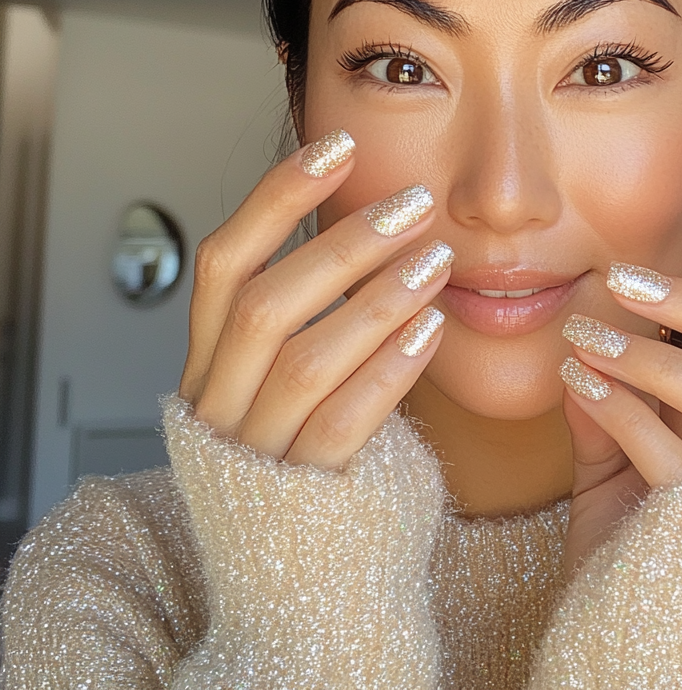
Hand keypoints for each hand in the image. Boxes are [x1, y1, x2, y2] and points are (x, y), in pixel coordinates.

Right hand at [179, 127, 453, 467]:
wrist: (298, 571)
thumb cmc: (304, 446)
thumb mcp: (283, 370)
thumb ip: (309, 304)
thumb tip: (368, 216)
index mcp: (207, 360)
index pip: (221, 261)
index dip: (274, 197)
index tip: (335, 146)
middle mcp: (217, 403)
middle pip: (263, 304)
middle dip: (342, 244)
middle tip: (413, 204)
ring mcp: (255, 454)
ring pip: (305, 360)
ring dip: (378, 299)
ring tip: (437, 259)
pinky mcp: (303, 497)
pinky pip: (344, 424)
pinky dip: (390, 369)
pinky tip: (433, 328)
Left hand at [558, 194, 681, 575]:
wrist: (621, 624)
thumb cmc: (627, 522)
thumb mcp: (611, 439)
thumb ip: (607, 385)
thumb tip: (582, 320)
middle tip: (624, 273)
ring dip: (660, 355)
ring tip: (585, 334)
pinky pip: (678, 460)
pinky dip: (626, 410)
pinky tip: (577, 383)